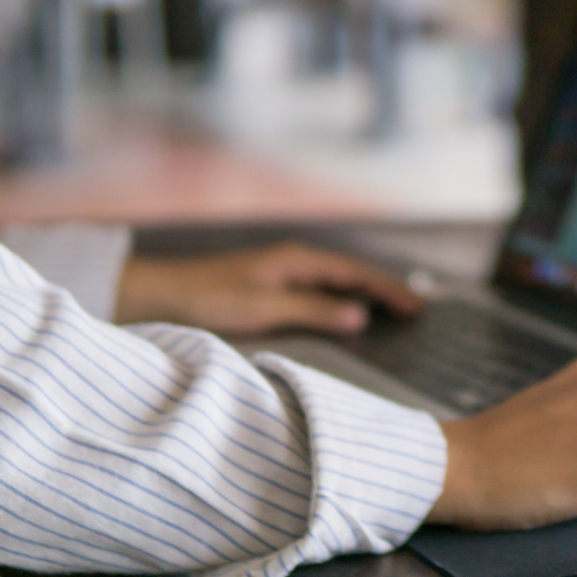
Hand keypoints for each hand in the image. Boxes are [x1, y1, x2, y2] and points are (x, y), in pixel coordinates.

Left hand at [114, 242, 422, 334]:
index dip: (388, 291)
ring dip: (365, 295)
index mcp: (298, 260)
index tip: (417, 308)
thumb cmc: (209, 297)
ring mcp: (283, 272)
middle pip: (352, 274)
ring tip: (393, 313)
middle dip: (385, 290)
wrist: (159, 292)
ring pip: (337, 282)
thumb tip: (360, 316)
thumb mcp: (265, 307)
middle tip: (417, 310)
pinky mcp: (271, 286)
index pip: (356, 273)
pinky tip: (347, 314)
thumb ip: (314, 310)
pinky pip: (320, 291)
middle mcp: (295, 261)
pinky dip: (342, 300)